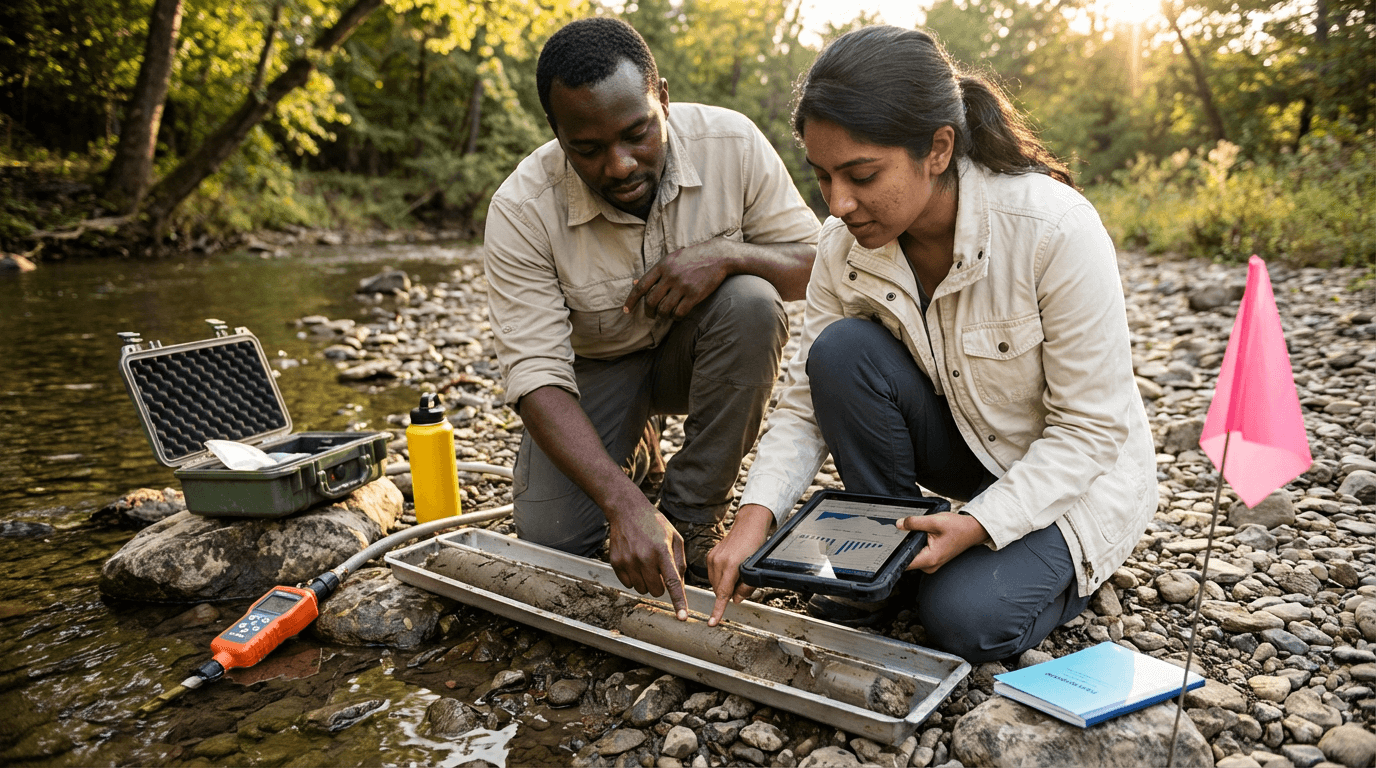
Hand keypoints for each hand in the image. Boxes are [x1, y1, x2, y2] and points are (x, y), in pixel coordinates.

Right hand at [607, 504, 689, 619]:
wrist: (627, 511)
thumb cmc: (655, 524)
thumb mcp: (675, 539)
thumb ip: (679, 564)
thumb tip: (680, 588)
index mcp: (662, 551)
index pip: (672, 582)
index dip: (678, 602)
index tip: (682, 617)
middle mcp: (644, 558)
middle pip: (656, 591)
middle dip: (661, 586)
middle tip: (659, 570)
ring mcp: (628, 561)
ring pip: (642, 589)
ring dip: (646, 582)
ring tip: (646, 563)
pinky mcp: (616, 563)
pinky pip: (628, 584)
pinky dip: (633, 578)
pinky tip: (634, 562)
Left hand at [623, 238, 730, 318]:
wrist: (718, 255)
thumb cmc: (693, 257)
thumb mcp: (671, 259)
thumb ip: (654, 272)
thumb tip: (634, 282)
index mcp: (662, 266)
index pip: (641, 286)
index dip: (631, 300)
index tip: (626, 310)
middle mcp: (670, 276)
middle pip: (651, 301)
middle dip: (649, 312)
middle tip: (652, 315)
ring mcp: (682, 285)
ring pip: (664, 309)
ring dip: (663, 316)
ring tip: (667, 314)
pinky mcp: (695, 294)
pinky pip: (679, 313)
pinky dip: (676, 317)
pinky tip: (678, 314)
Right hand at [706, 504, 773, 625]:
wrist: (749, 525)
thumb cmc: (755, 544)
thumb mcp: (755, 567)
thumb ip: (746, 586)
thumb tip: (737, 600)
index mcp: (730, 565)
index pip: (723, 594)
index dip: (718, 610)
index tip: (712, 622)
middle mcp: (718, 561)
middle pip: (719, 589)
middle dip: (728, 592)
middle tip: (741, 583)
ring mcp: (712, 558)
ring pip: (715, 583)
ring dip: (724, 585)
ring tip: (736, 573)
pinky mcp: (710, 556)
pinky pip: (713, 574)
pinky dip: (720, 577)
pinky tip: (730, 570)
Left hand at [898, 512, 989, 573]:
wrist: (973, 530)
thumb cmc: (958, 527)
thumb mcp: (935, 521)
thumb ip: (915, 523)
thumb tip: (899, 524)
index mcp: (929, 559)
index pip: (903, 562)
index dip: (892, 554)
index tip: (885, 546)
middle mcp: (929, 566)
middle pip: (906, 558)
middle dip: (901, 546)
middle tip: (897, 533)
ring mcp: (931, 564)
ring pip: (912, 555)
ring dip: (909, 544)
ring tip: (911, 532)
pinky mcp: (932, 559)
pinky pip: (918, 554)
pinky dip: (915, 545)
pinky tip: (917, 535)